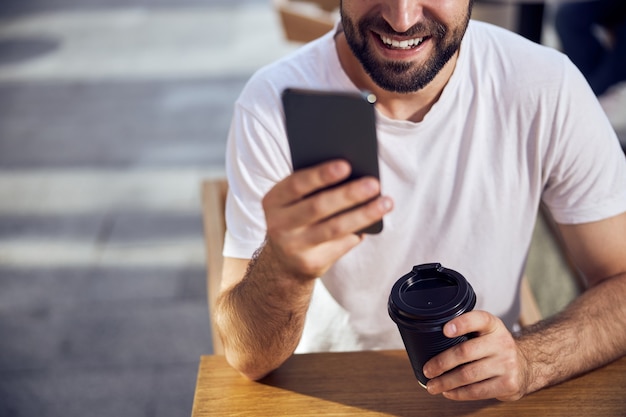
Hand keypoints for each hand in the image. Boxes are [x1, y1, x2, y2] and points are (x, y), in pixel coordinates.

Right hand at [262, 159, 392, 279]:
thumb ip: (314, 187)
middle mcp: (278, 225)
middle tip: (373, 184)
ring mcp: (293, 247)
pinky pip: (341, 245)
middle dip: (348, 194)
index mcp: (273, 200)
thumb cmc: (298, 216)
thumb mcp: (296, 200)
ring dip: (363, 214)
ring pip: (334, 229)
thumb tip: (354, 173)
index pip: (296, 184)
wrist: (285, 260)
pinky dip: (359, 231)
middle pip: (317, 207)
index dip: (321, 175)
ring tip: (385, 202)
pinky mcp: (310, 264)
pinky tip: (375, 220)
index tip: (346, 165)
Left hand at [423, 311, 530, 400]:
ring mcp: (507, 363)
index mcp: (493, 325)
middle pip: (465, 352)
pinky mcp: (508, 383)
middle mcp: (502, 342)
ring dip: (446, 382)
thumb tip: (428, 342)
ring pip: (468, 375)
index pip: (478, 319)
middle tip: (428, 370)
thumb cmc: (495, 348)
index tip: (445, 330)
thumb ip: (466, 331)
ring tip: (432, 386)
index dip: (461, 323)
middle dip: (441, 363)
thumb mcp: (486, 332)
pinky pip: (478, 391)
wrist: (525, 366)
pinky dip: (459, 393)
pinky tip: (448, 392)